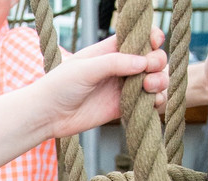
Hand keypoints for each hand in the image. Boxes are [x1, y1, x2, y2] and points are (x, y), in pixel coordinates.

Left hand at [33, 29, 168, 139]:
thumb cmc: (59, 86)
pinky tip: (153, 101)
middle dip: (157, 61)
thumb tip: (144, 62)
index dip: (152, 38)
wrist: (47, 115)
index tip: (154, 42)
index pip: (139, 37)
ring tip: (149, 86)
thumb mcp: (85, 68)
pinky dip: (156, 101)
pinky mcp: (122, 108)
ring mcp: (122, 87)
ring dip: (160, 80)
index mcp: (110, 50)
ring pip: (154, 79)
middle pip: (152, 58)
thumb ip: (114, 62)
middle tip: (148, 70)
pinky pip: (147, 102)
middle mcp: (120, 67)